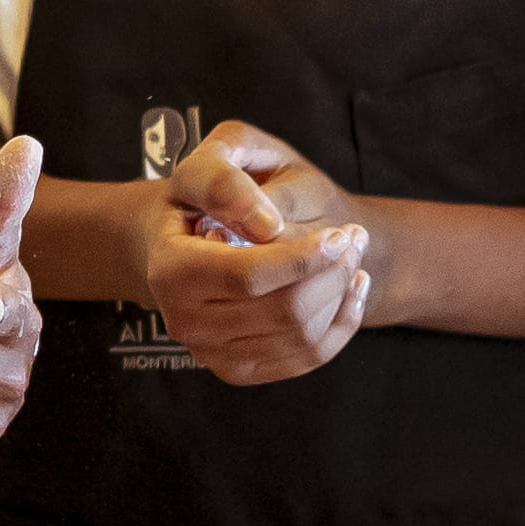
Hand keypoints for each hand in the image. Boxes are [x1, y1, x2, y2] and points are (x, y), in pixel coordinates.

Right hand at [140, 123, 372, 386]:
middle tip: (354, 238)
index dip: (303, 258)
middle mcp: (182, 320)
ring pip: (301, 338)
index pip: (248, 276)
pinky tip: (348, 288)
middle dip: (333, 273)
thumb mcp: (219, 156)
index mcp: (170, 268)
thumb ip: (228, 181)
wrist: (193, 233)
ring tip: (352, 257)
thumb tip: (264, 227)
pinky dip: (341, 323)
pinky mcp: (237, 369)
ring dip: (342, 294)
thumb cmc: (214, 189)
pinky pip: (306, 358)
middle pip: (284, 311)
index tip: (339, 234)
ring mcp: (208, 352)